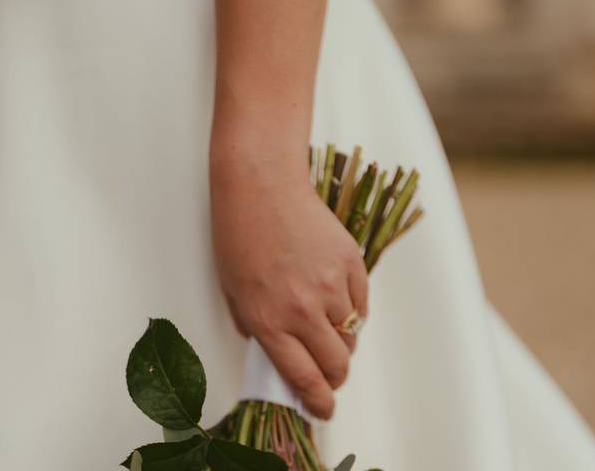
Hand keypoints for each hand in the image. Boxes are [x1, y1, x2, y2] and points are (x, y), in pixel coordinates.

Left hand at [209, 148, 369, 419]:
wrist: (260, 186)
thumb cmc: (238, 235)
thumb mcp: (233, 291)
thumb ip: (257, 327)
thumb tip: (280, 353)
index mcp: (268, 320)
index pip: (304, 378)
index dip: (318, 401)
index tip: (323, 408)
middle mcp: (303, 309)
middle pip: (337, 364)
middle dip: (335, 376)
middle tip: (328, 372)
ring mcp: (331, 285)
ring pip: (351, 334)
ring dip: (342, 338)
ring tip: (324, 321)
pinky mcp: (351, 262)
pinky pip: (361, 302)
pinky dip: (352, 308)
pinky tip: (334, 295)